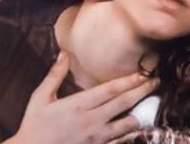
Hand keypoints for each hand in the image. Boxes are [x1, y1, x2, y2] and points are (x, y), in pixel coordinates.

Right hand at [6, 53, 156, 143]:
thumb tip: (64, 54)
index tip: (142, 73)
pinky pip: (117, 141)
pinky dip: (129, 133)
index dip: (128, 81)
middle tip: (155, 82)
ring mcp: (95, 137)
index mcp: (78, 105)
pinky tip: (137, 128)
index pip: (109, 90)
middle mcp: (90, 120)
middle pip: (122, 103)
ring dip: (140, 113)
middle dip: (140, 91)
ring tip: (153, 105)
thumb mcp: (40, 97)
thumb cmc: (34, 125)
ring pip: (125, 125)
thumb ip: (55, 75)